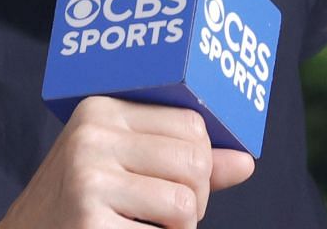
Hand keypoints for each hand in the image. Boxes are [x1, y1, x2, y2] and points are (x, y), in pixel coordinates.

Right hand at [0, 97, 256, 227]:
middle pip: (196, 163)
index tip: (169, 182)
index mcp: (102, 109)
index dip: (198, 162)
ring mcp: (89, 178)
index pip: (193, 124)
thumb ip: (183, 161)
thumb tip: (245, 162)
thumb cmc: (80, 208)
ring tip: (138, 227)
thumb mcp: (122, 169)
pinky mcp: (89, 221)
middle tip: (156, 215)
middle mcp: (92, 135)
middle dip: (193, 200)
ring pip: (186, 205)